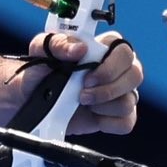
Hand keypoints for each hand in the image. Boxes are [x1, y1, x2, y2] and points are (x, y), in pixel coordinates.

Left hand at [24, 30, 142, 135]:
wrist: (30, 98)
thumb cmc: (40, 70)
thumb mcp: (41, 50)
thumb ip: (58, 43)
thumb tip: (79, 48)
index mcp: (104, 48)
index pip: (124, 51)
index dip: (110, 66)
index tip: (87, 78)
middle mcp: (117, 69)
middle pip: (135, 75)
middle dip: (108, 89)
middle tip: (83, 94)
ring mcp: (119, 93)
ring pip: (130, 101)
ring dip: (103, 106)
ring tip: (81, 103)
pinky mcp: (116, 116)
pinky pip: (126, 122)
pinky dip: (108, 123)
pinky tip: (92, 116)